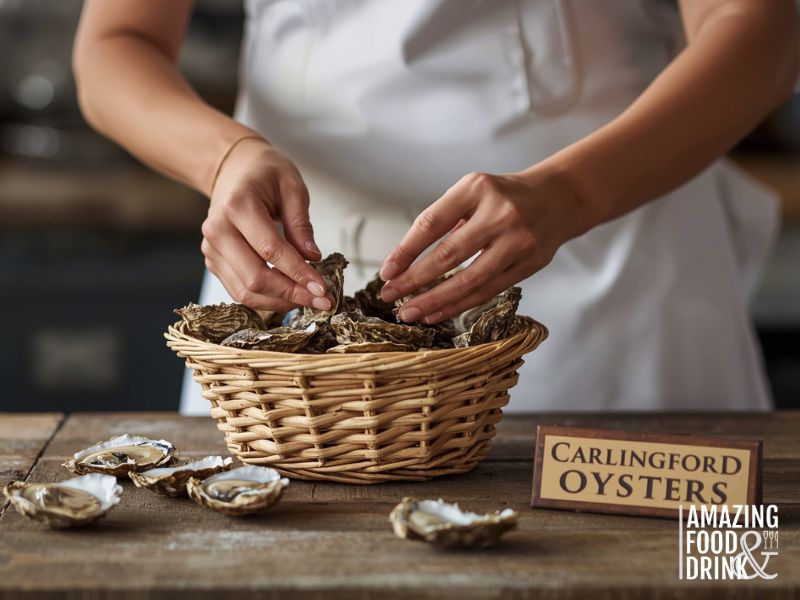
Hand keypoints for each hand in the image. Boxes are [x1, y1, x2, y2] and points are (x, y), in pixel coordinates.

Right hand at [201, 138, 331, 311]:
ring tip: (309, 300)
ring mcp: (212, 248)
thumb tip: (313, 258)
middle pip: (255, 277)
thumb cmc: (265, 173)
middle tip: (322, 301)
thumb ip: (301, 224)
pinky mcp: (213, 261)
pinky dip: (266, 299)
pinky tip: (289, 296)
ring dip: (280, 302)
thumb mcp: (292, 187)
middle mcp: (218, 230)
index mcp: (238, 206)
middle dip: (292, 294)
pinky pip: (239, 290)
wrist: (232, 170)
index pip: (271, 250)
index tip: (323, 289)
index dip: (299, 273)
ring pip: (245, 291)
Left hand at [378, 167, 591, 323]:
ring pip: (469, 280)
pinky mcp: (530, 264)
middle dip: (414, 280)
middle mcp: (500, 213)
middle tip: (389, 297)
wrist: (557, 199)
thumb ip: (443, 221)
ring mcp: (518, 240)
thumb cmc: (502, 197)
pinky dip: (459, 305)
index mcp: (476, 189)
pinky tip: (438, 312)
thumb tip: (403, 263)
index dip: (405, 251)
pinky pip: (488, 291)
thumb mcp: (472, 192)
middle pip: (448, 255)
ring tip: (409, 312)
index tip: (385, 272)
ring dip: (435, 301)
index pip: (431, 224)